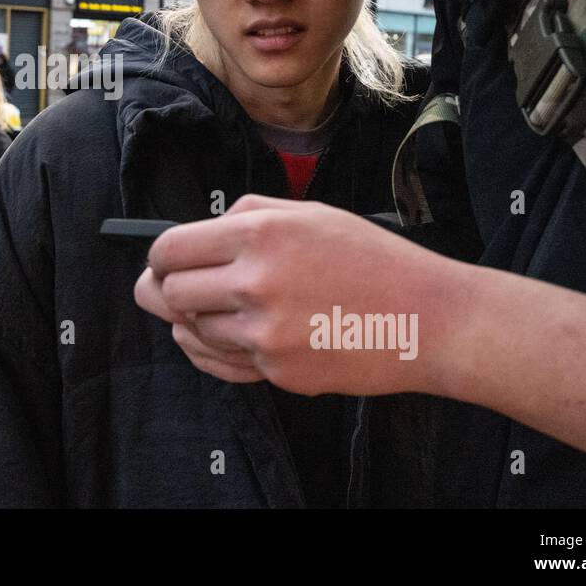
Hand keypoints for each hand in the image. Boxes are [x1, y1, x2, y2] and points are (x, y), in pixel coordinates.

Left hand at [134, 195, 471, 396]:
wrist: (427, 318)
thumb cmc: (372, 261)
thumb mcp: (311, 214)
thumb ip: (249, 214)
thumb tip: (203, 228)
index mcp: (260, 233)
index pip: (170, 249)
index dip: (158, 257)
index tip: (163, 262)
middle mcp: (255, 281)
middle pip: (169, 293)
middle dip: (165, 290)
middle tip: (174, 288)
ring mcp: (265, 333)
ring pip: (191, 331)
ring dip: (195, 321)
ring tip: (219, 310)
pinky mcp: (277, 371)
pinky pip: (222, 363)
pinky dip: (214, 352)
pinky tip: (226, 337)